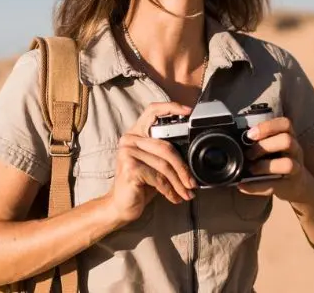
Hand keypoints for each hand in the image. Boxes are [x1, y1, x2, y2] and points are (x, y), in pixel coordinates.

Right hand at [106, 102, 197, 225]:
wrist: (121, 206)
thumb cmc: (141, 184)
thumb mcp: (155, 165)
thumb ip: (166, 154)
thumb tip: (192, 154)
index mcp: (136, 133)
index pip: (153, 111)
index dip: (171, 108)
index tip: (188, 112)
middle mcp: (129, 139)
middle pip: (165, 147)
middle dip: (183, 168)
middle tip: (192, 182)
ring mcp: (127, 152)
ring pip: (164, 165)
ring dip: (179, 183)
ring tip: (186, 193)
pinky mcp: (129, 168)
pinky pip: (157, 178)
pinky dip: (169, 190)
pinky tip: (174, 198)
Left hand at [238, 116, 305, 200]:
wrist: (297, 185)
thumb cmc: (279, 160)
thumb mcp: (274, 146)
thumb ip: (260, 141)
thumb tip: (234, 140)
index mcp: (289, 136)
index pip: (285, 124)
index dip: (267, 127)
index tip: (250, 134)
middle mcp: (295, 150)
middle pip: (287, 141)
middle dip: (264, 146)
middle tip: (249, 154)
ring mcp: (296, 168)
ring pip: (287, 164)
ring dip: (264, 166)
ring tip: (251, 169)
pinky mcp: (291, 185)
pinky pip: (276, 186)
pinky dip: (256, 187)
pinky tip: (243, 186)